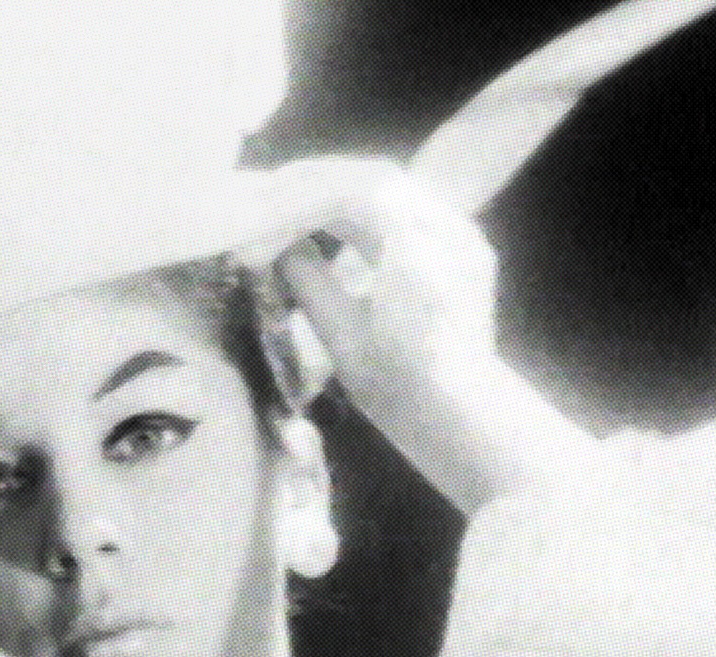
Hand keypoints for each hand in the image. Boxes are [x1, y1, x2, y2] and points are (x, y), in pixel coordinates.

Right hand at [244, 160, 593, 511]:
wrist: (462, 418)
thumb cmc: (398, 387)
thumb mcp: (341, 337)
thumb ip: (308, 278)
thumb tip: (276, 246)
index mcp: (420, 246)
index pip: (351, 195)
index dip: (293, 204)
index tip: (253, 222)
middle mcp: (449, 227)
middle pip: (373, 180)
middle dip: (313, 184)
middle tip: (264, 195)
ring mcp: (460, 234)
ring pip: (390, 190)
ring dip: (336, 193)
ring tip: (290, 207)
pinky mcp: (459, 247)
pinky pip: (405, 209)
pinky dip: (362, 211)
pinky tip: (330, 226)